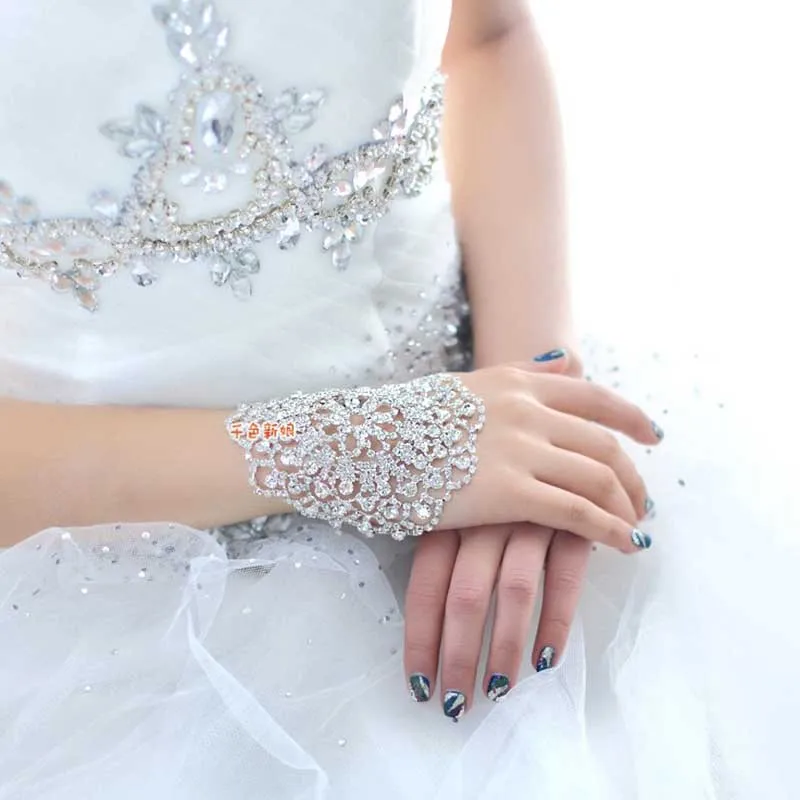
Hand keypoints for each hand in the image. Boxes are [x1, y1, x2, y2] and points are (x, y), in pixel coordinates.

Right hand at [405, 351, 642, 717]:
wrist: (358, 445)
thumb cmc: (401, 421)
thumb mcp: (464, 387)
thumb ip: (519, 378)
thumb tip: (565, 363)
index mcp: (516, 382)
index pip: (595, 398)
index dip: (632, 418)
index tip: (654, 437)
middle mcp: (527, 410)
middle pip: (605, 442)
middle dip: (633, 475)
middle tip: (643, 500)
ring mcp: (521, 449)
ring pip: (600, 477)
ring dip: (626, 505)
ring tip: (634, 527)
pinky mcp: (510, 493)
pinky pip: (579, 513)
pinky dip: (611, 530)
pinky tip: (625, 545)